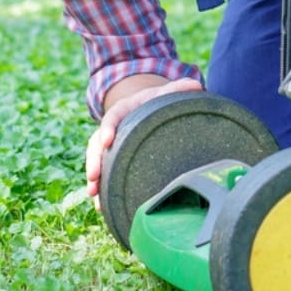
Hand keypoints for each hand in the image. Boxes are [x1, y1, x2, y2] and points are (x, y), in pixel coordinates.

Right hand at [85, 76, 204, 209]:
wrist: (147, 108)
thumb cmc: (157, 102)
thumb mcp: (165, 93)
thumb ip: (178, 89)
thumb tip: (197, 85)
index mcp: (123, 110)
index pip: (112, 117)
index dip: (108, 128)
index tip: (107, 140)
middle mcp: (111, 128)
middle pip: (97, 144)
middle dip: (94, 161)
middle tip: (93, 177)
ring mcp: (109, 145)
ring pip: (96, 161)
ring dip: (94, 179)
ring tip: (93, 195)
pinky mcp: (112, 159)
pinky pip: (103, 173)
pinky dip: (101, 189)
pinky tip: (100, 206)